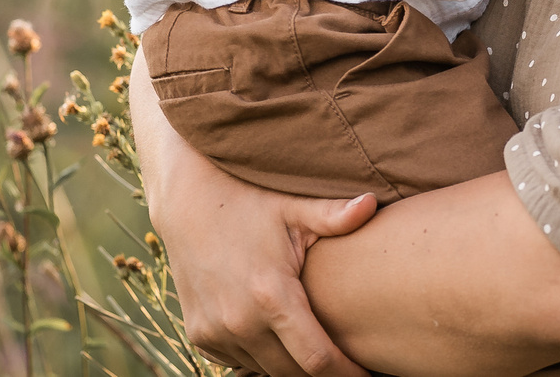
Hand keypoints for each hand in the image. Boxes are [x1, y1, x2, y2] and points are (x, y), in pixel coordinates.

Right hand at [131, 56, 378, 376]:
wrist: (186, 202)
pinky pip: (238, 361)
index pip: (317, 359)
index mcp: (272, 295)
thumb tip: (372, 204)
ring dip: (290, 366)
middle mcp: (240, 322)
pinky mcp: (199, 335)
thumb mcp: (292, 208)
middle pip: (293, 373)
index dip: (346, 373)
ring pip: (265, 370)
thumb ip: (334, 216)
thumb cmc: (248, 201)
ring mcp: (216, 332)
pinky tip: (280, 341)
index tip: (367, 374)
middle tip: (347, 362)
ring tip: (316, 351)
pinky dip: (260, 357)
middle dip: (322, 373)